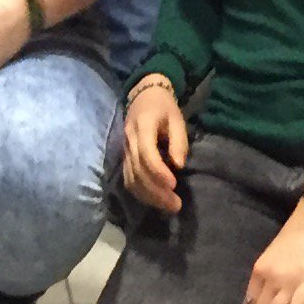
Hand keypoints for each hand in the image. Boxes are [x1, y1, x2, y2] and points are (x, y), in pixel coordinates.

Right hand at [121, 77, 188, 213]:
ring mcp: (124, 150)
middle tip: (175, 205)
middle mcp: (129, 140)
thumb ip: (179, 141)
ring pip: (131, 179)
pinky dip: (140, 193)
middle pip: (138, 171)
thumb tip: (178, 165)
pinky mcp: (124, 158)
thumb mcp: (177, 119)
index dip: (158, 172)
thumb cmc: (164, 107)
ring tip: (168, 206)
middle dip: (156, 191)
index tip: (174, 185)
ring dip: (149, 196)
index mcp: (143, 126)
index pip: (146, 154)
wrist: (143, 96)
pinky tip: (154, 201)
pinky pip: (128, 179)